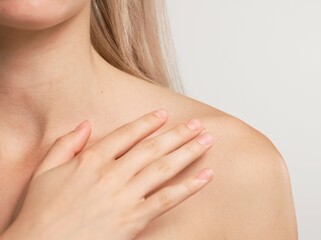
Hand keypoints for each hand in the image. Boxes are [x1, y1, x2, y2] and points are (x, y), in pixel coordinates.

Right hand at [3, 109, 213, 239]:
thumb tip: (86, 125)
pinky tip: (205, 177)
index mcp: (91, 160)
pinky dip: (189, 187)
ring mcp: (126, 196)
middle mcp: (112, 174)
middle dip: (178, 134)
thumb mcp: (45, 172)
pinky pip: (167, 199)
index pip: (126, 134)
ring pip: (164, 168)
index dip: (147, 123)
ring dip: (188, 152)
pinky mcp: (135, 219)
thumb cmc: (41, 214)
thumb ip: (66, 144)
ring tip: (206, 141)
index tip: (164, 115)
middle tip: (197, 124)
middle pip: (152, 148)